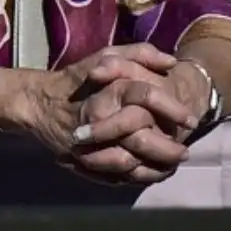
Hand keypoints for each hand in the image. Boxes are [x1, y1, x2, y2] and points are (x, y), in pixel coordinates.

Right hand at [6, 43, 193, 184]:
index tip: (191, 119)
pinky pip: (119, 176)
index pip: (146, 96)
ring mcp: (92, 143)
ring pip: (134, 163)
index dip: (173, 108)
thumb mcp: (104, 57)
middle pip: (144, 139)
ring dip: (157, 166)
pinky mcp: (86, 163)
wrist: (39, 105)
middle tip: (185, 150)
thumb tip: (171, 62)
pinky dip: (139, 176)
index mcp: (108, 90)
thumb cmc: (76, 80)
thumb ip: (139, 53)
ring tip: (172, 164)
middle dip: (169, 148)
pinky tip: (152, 171)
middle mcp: (101, 118)